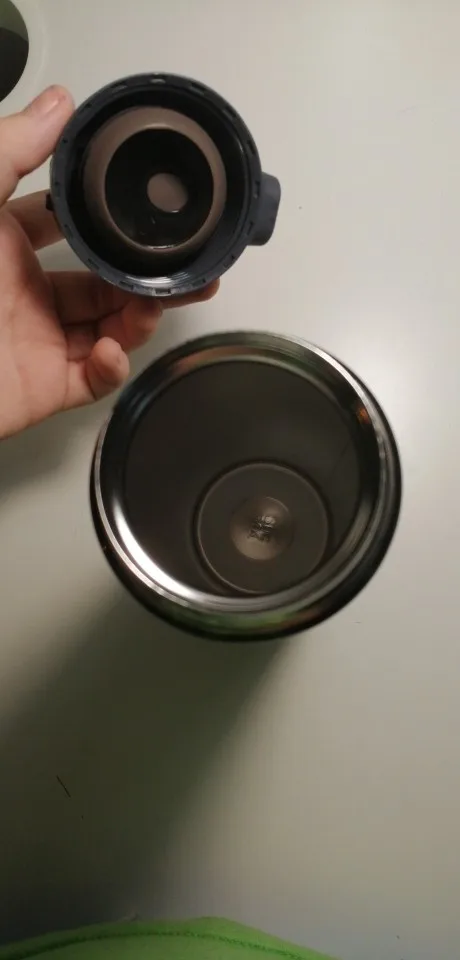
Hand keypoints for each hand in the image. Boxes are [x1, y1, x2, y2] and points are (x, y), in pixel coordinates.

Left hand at [0, 86, 217, 439]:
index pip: (65, 225)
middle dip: (148, 275)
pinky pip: (94, 379)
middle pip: (103, 281)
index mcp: (3, 247)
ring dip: (142, 318)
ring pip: (110, 329)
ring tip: (157, 303)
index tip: (140, 211)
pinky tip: (115, 348)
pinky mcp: (44, 386)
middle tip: (188, 268)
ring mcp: (37, 341)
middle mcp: (23, 294)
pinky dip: (114, 367)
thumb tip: (57, 105)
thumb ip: (12, 150)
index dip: (105, 220)